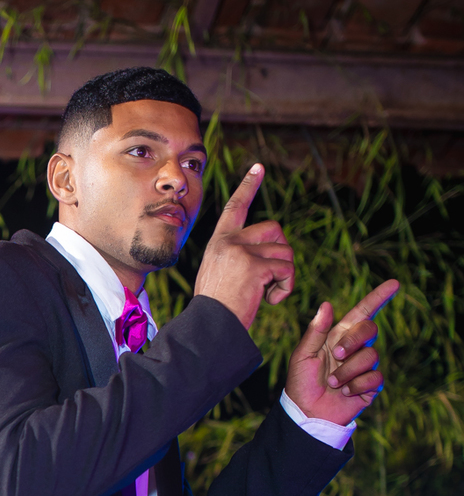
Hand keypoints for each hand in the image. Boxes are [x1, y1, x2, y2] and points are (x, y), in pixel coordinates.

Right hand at [193, 164, 294, 330]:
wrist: (209, 327)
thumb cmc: (215, 310)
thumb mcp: (219, 274)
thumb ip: (237, 257)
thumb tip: (268, 252)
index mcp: (219, 242)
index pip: (235, 207)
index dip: (248, 186)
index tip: (259, 167)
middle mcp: (229, 241)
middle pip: (275, 228)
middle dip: (282, 252)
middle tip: (273, 277)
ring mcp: (241, 252)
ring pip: (285, 252)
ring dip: (285, 276)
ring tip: (267, 294)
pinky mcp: (254, 266)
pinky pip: (287, 270)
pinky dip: (285, 288)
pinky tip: (270, 301)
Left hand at [284, 279, 396, 425]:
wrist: (306, 413)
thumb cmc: (301, 383)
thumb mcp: (303, 355)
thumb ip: (316, 331)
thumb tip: (327, 304)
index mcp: (338, 336)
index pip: (362, 312)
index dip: (378, 297)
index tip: (394, 284)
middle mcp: (354, 349)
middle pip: (370, 329)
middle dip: (354, 340)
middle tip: (336, 355)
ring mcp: (364, 367)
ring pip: (370, 356)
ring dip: (347, 371)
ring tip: (332, 383)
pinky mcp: (370, 386)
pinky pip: (374, 378)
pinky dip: (356, 385)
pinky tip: (344, 392)